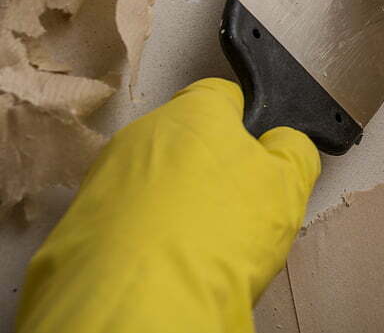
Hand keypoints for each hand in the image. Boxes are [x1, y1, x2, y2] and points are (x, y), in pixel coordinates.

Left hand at [17, 78, 320, 332]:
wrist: (140, 298)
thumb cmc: (222, 228)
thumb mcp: (288, 186)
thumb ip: (294, 151)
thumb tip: (285, 141)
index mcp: (196, 110)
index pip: (224, 95)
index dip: (247, 124)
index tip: (259, 158)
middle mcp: (144, 131)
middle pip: (186, 140)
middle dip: (209, 167)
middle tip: (235, 209)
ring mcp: (105, 174)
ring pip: (153, 178)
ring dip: (173, 201)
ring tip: (197, 244)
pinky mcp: (79, 219)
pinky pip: (123, 216)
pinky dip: (143, 233)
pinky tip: (162, 262)